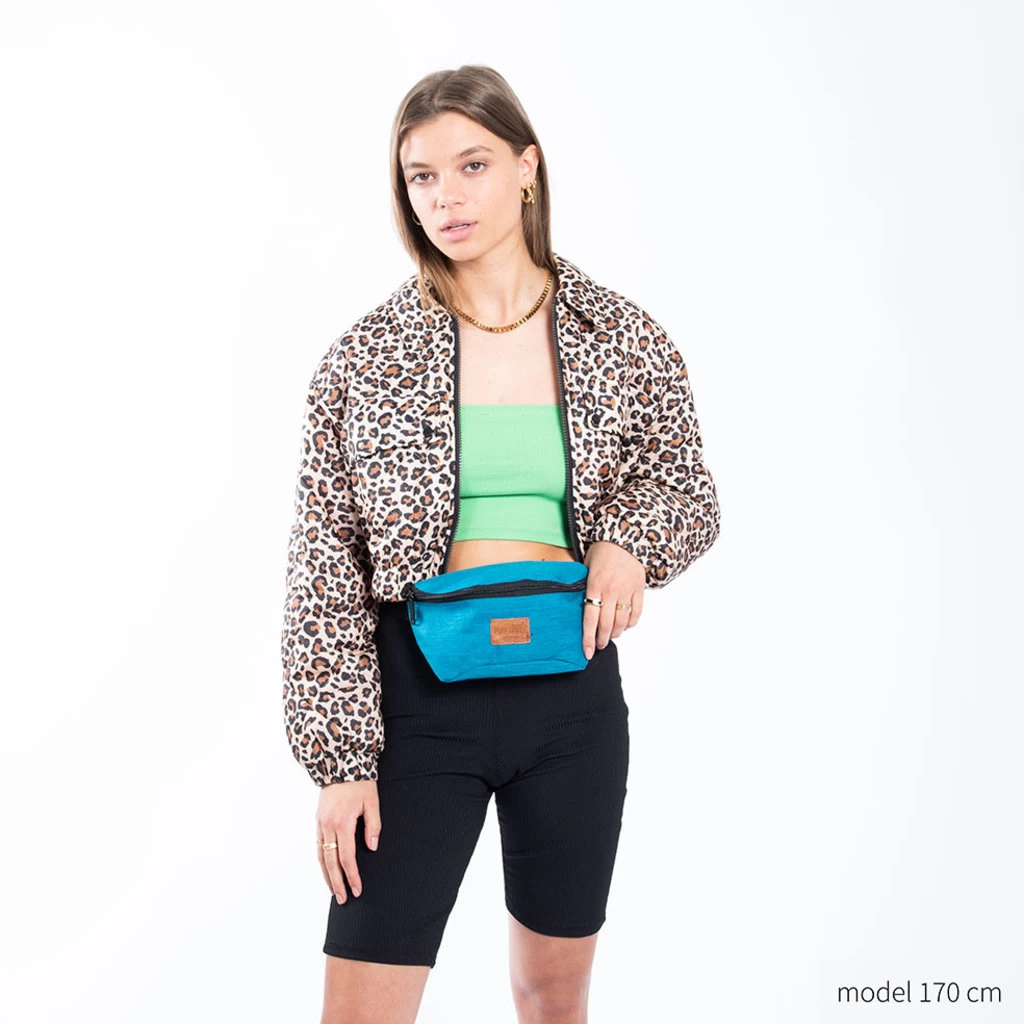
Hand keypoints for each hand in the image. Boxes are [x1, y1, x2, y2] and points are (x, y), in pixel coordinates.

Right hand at [316, 780, 381, 903]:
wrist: (340, 763)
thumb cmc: (360, 782)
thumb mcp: (372, 802)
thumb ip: (373, 826)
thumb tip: (372, 847)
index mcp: (342, 822)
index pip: (347, 857)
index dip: (352, 875)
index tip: (357, 889)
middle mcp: (328, 825)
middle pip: (330, 861)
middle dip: (337, 882)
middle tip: (343, 899)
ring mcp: (320, 823)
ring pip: (320, 856)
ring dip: (326, 875)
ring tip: (333, 891)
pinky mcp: (318, 820)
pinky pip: (318, 845)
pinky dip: (321, 861)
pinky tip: (326, 870)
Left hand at [581, 540, 644, 658]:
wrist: (625, 537)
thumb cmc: (602, 551)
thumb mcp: (586, 566)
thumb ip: (582, 585)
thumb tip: (576, 605)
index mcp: (594, 584)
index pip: (590, 618)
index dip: (588, 638)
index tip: (586, 651)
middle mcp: (611, 589)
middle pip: (606, 624)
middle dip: (602, 640)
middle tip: (598, 646)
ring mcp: (627, 590)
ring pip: (622, 621)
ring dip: (616, 633)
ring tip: (611, 636)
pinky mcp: (639, 589)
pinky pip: (636, 613)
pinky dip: (631, 623)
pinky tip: (625, 626)